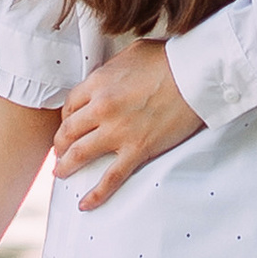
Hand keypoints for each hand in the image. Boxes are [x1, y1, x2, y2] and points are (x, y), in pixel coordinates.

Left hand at [52, 41, 205, 207]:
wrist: (196, 76)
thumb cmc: (168, 60)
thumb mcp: (131, 53)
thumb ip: (111, 69)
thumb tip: (104, 78)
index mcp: (98, 83)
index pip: (70, 105)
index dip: (66, 117)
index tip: (68, 124)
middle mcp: (101, 109)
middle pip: (68, 131)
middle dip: (60, 144)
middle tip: (60, 151)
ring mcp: (118, 132)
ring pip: (80, 155)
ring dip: (66, 166)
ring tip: (61, 173)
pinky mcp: (138, 150)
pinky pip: (111, 178)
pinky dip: (96, 194)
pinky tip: (85, 204)